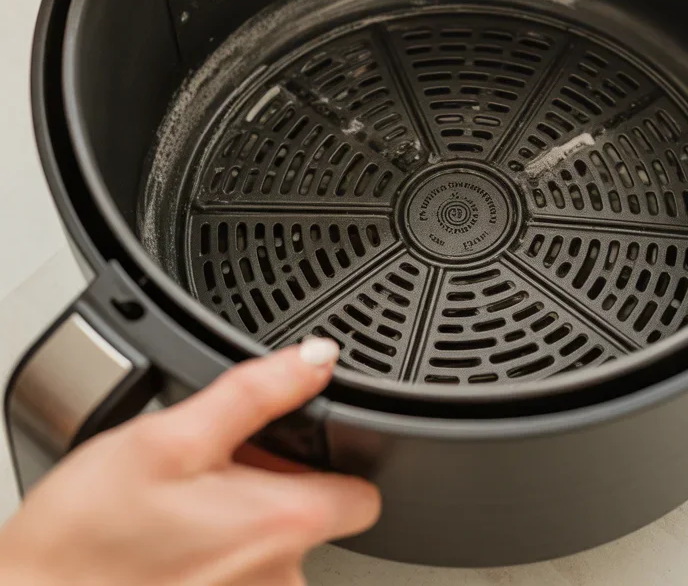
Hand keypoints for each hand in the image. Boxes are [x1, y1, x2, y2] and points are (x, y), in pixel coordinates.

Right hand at [0, 337, 379, 585]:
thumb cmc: (87, 536)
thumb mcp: (170, 436)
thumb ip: (255, 392)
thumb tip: (316, 359)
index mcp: (280, 526)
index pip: (364, 495)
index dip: (341, 458)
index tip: (304, 440)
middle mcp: (276, 580)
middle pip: (311, 515)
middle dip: (273, 484)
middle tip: (211, 469)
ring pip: (269, 549)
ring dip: (239, 521)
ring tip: (180, 506)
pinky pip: (236, 579)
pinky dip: (213, 556)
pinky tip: (169, 541)